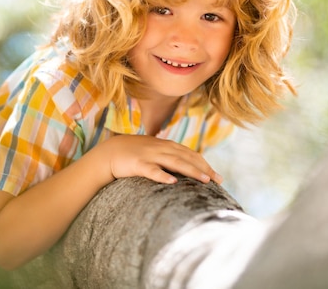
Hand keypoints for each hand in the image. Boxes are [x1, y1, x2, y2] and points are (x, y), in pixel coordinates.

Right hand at [91, 135, 222, 184]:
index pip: (191, 154)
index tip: (218, 176)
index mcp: (167, 146)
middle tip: (218, 180)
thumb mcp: (155, 153)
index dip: (205, 164)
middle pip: (187, 158)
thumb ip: (170, 157)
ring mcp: (150, 155)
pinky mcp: (137, 164)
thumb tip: (186, 169)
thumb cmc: (134, 155)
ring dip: (191, 170)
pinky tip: (172, 182)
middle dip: (204, 169)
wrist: (108, 153)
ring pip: (175, 162)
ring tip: (204, 180)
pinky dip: (162, 175)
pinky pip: (152, 170)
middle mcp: (162, 148)